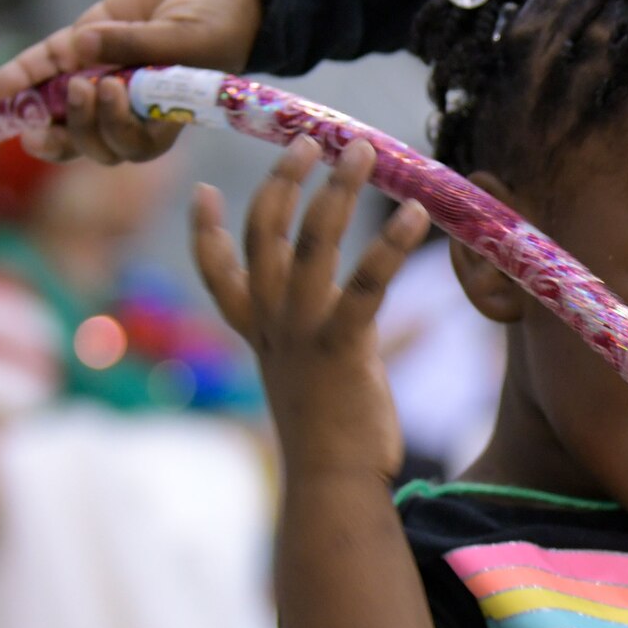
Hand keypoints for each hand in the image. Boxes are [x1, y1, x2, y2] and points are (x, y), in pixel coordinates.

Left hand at [0, 0, 263, 165]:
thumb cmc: (223, 14)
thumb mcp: (189, 35)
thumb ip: (139, 45)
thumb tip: (82, 46)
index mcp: (167, 117)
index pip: (133, 145)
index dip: (114, 131)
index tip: (110, 92)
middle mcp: (133, 103)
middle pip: (95, 138)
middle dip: (78, 125)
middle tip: (80, 90)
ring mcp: (107, 72)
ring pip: (64, 107)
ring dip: (38, 109)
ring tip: (12, 99)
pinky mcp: (87, 39)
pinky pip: (50, 63)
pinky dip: (25, 72)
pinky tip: (1, 85)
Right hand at [190, 138, 429, 482]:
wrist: (333, 487)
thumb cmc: (337, 439)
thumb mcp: (331, 380)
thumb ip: (362, 342)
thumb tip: (420, 325)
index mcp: (258, 334)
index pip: (219, 273)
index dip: (208, 231)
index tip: (206, 193)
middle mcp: (271, 326)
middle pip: (265, 235)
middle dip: (284, 181)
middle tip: (308, 141)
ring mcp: (301, 334)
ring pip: (311, 242)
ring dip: (335, 190)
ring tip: (359, 149)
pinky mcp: (341, 346)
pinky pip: (365, 281)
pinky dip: (391, 243)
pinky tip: (416, 213)